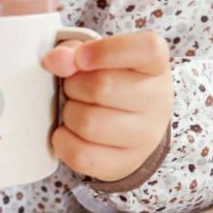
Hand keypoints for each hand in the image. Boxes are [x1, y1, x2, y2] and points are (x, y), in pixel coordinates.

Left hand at [42, 31, 172, 181]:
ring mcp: (146, 136)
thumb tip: (55, 60)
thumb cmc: (110, 80)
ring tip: (76, 108)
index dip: (106, 51)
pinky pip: (81, 154)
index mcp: (155, 64)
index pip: (146, 49)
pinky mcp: (125, 163)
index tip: (81, 57)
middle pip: (102, 87)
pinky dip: (63, 141)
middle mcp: (158, 100)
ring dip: (69, 112)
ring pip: (88, 123)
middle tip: (74, 86)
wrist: (130, 124)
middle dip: (74, 84)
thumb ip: (72, 50)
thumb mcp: (95, 56)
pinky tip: (69, 131)